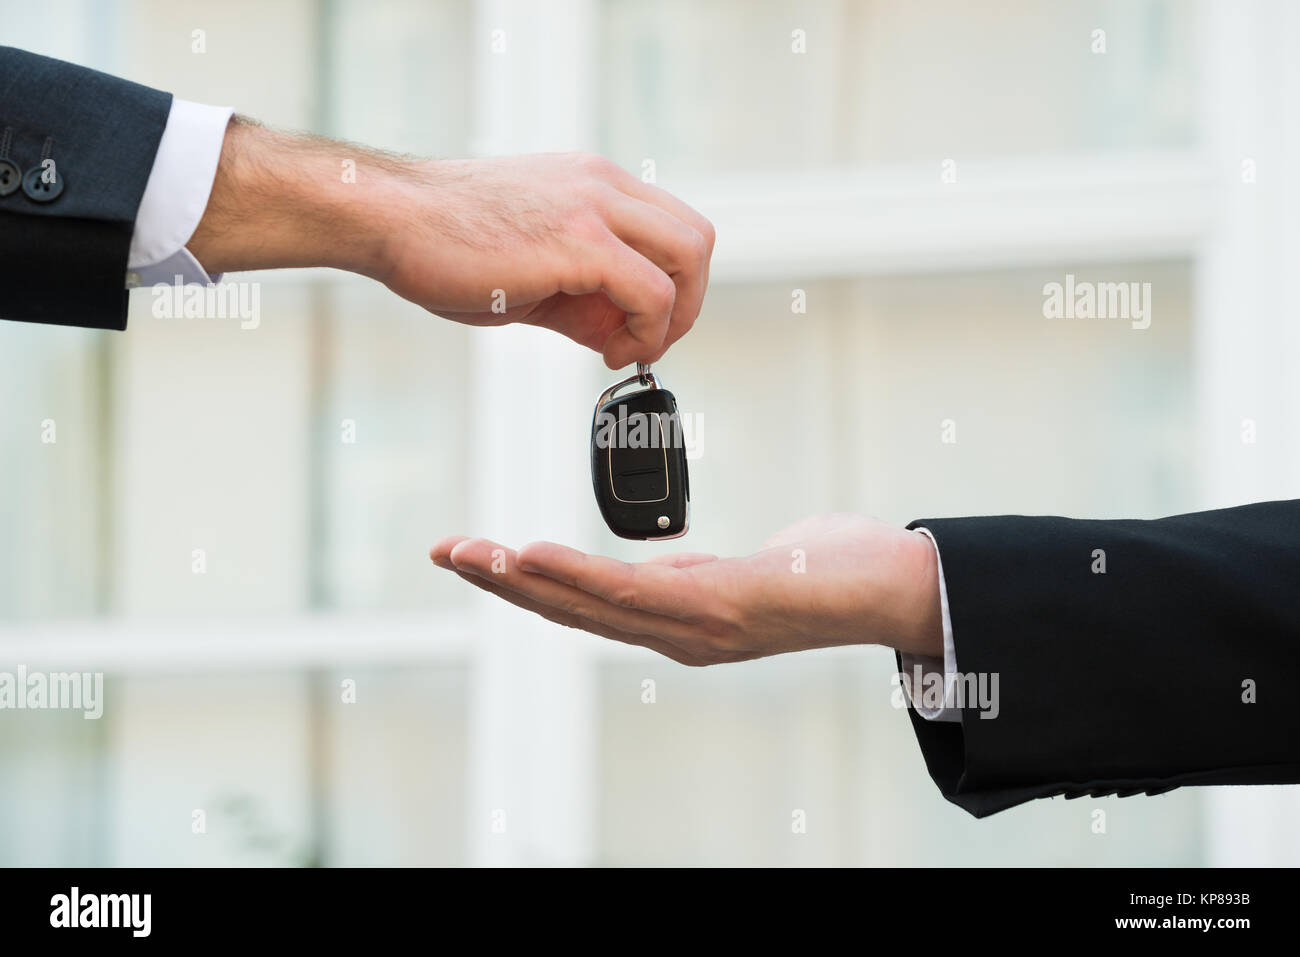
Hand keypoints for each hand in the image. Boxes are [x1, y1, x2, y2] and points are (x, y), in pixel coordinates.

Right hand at [188, 118, 714, 367]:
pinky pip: (651, 291)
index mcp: (594, 183)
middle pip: (697, 239)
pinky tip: (609, 352)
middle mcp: (603, 185)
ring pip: (689, 257)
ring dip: (673, 319)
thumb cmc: (443, 241)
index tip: (635, 327)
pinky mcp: (580, 241)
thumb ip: (581, 294)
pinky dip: (646, 331)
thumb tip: (617, 334)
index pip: (673, 228)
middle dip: (687, 304)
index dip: (672, 285)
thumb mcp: (531, 266)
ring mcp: (595, 207)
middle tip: (644, 344)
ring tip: (626, 350)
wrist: (388, 217)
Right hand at [429, 514, 942, 664]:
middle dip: (502, 585)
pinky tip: (536, 557)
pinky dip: (577, 577)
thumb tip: (664, 565)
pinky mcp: (719, 608)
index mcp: (676, 623)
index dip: (525, 587)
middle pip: (572, 610)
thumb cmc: (825, 573)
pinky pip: (634, 592)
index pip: (585, 605)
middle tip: (444, 552)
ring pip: (590, 605)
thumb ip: (694, 573)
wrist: (896, 588)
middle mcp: (676, 635)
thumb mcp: (740, 570)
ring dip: (524, 580)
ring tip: (472, 554)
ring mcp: (695, 627)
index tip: (475, 555)